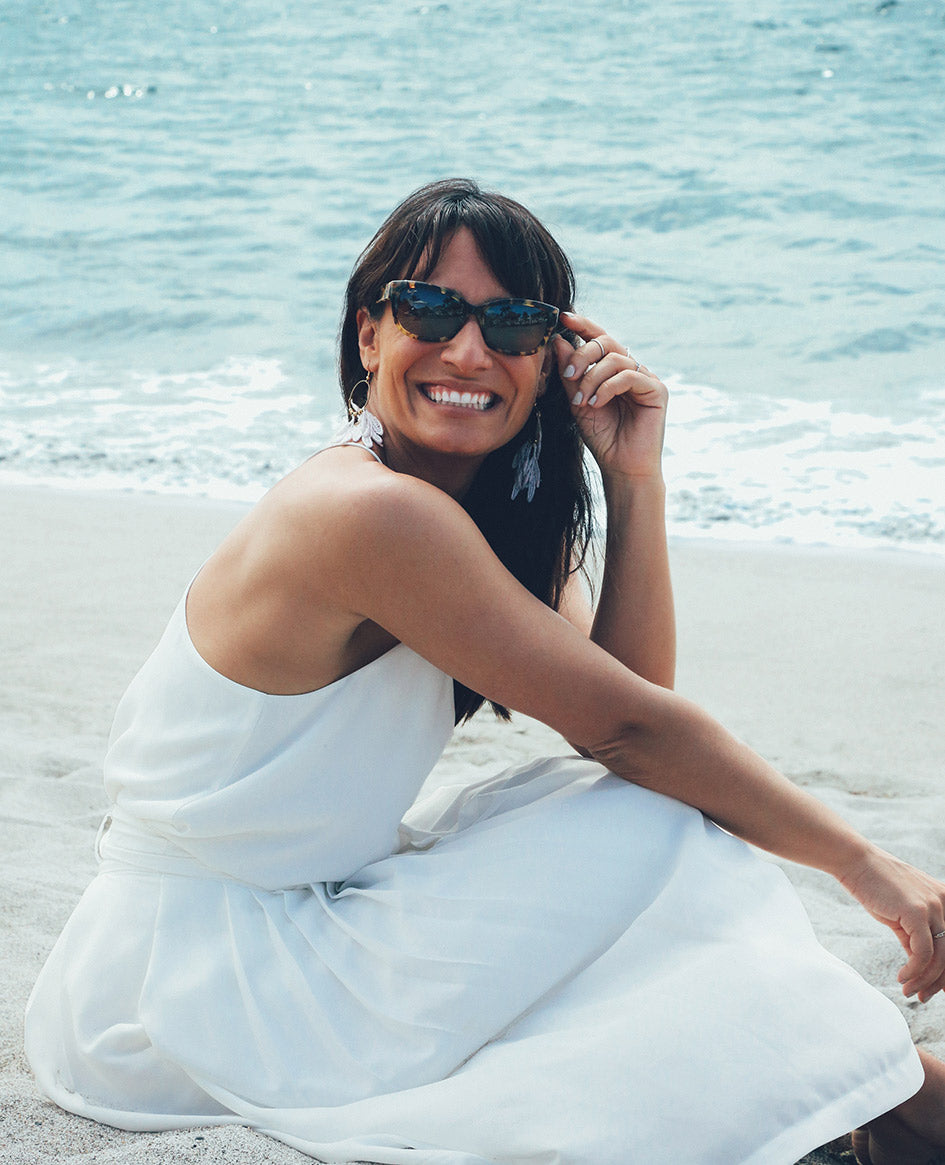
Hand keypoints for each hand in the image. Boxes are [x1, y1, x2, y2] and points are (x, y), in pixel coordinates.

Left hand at [554, 311, 667, 481]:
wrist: (621, 467)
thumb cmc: (602, 437)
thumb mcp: (578, 403)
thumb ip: (570, 374)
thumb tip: (559, 340)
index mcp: (614, 370)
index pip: (600, 339)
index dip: (584, 325)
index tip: (563, 318)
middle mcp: (632, 369)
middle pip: (607, 343)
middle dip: (583, 355)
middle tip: (568, 375)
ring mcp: (646, 378)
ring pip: (616, 358)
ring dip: (592, 378)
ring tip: (582, 401)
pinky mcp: (657, 390)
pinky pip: (629, 375)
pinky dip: (608, 387)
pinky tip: (597, 403)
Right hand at [838, 846, 944, 1002]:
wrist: (855, 862)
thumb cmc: (875, 886)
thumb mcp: (902, 914)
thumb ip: (915, 937)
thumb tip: (921, 966)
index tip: (936, 989)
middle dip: (938, 981)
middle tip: (922, 996)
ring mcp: (934, 906)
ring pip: (940, 957)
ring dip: (924, 980)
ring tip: (909, 991)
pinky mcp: (917, 911)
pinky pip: (923, 952)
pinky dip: (914, 971)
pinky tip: (902, 977)